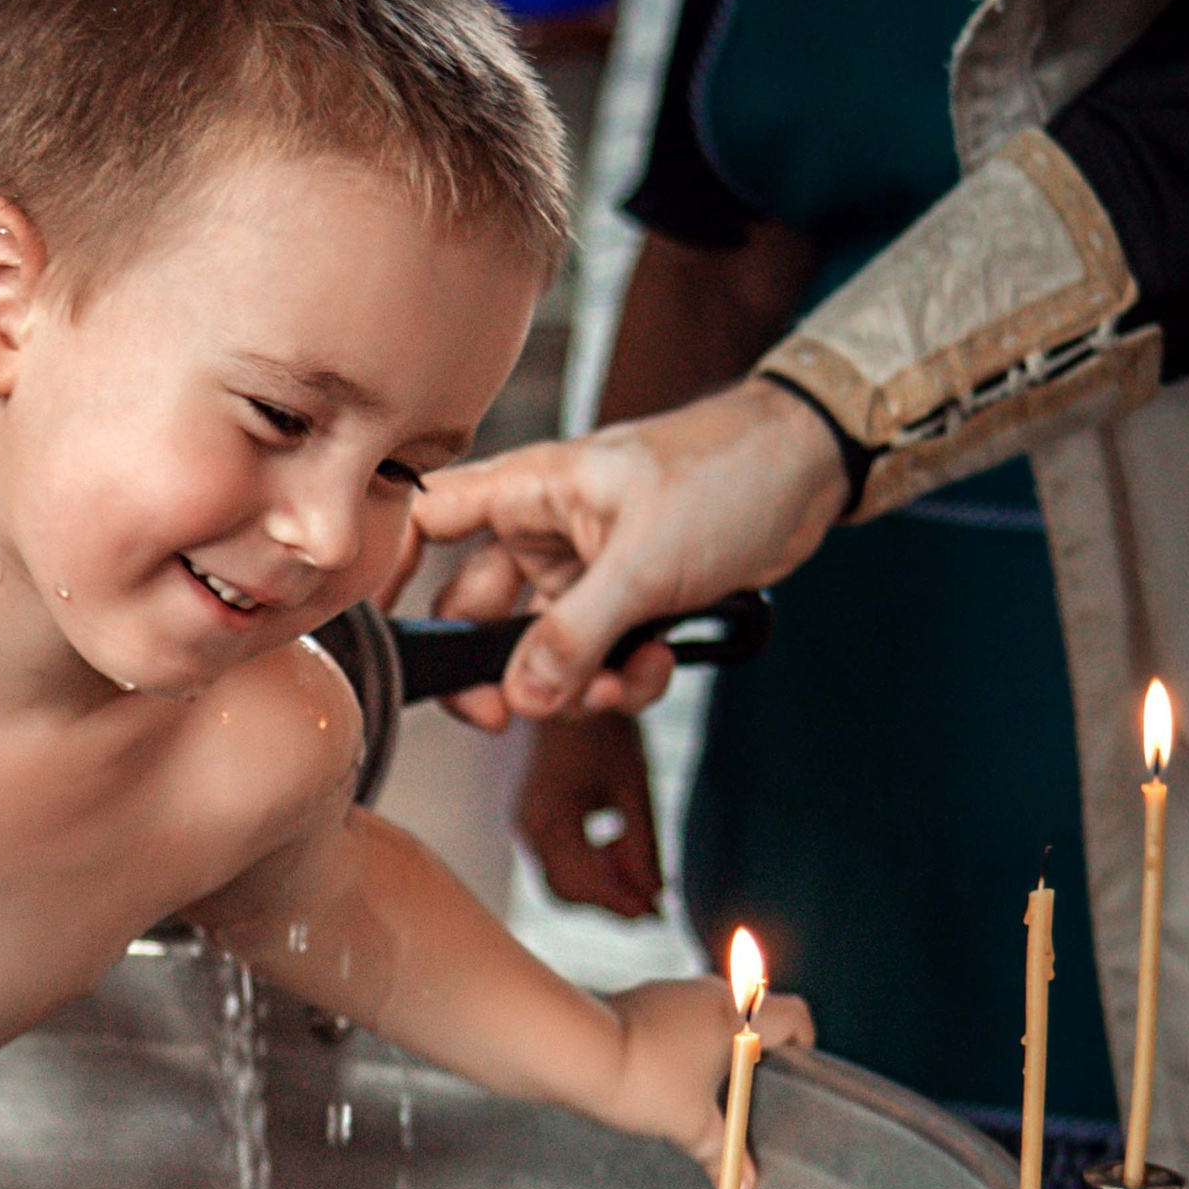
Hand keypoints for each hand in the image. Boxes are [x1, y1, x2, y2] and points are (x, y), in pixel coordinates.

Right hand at [407, 379, 846, 719]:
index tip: (379, 633)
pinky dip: (623, 678)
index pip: (427, 521)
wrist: (809, 473)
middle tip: (510, 715)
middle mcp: (544, 532)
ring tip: (627, 680)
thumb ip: (575, 633)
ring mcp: (583, 571)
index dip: (389, 570)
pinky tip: (659, 664)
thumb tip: (522, 696)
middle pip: (479, 614)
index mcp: (529, 491)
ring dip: (579, 685)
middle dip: (502, 672)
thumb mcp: (644, 561)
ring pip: (543, 653)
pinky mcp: (626, 602)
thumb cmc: (726, 473)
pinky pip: (597, 660)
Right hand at [518, 709, 665, 919]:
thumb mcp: (632, 784)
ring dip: (602, 884)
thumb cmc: (601, 724)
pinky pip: (559, 860)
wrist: (569, 688)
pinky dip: (590, 866)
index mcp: (550, 816)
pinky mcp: (533, 817)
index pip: (582, 886)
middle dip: (611, 900)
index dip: (621, 905)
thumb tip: (655, 896)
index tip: (656, 913)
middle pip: (567, 892)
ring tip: (640, 872)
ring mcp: (527, 822)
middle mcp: (529, 825)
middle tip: (654, 903)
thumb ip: (642, 845)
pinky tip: (616, 849)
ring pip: (562, 880)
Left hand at [601, 975, 815, 1179]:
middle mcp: (709, 993)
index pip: (793, 1015)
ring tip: (705, 1092)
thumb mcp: (690, 1124)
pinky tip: (665, 1079)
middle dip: (755, 1051)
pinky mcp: (640, 1000)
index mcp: (737, 1015)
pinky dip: (681, 1043)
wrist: (574, 1051)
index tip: (797, 1070)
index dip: (804, 1042)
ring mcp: (672, 992)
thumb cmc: (642, 1079)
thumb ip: (722, 1153)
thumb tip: (742, 1188)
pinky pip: (676, 1018)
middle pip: (753, 1014)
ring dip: (715, 1046)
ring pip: (710, 1014)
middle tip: (751, 1092)